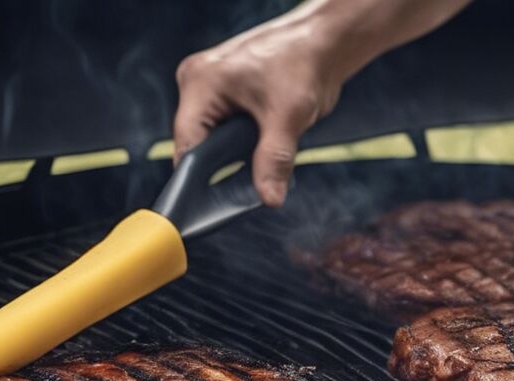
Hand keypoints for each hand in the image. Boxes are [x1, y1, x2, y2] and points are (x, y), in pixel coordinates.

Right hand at [172, 0, 472, 207]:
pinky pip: (225, 126)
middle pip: (198, 142)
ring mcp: (211, 84)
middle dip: (223, 165)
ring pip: (213, 137)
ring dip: (235, 153)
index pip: (187, 143)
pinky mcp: (227, 90)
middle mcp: (198, 81)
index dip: (198, 178)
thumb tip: (269, 200)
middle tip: (248, 186)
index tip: (210, 206)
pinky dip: (242, 142)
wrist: (326, 41)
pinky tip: (261, 148)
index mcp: (201, 82)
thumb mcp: (289, 118)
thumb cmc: (305, 62)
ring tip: (260, 162)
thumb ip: (274, 161)